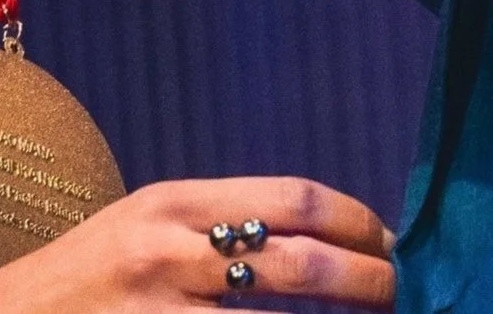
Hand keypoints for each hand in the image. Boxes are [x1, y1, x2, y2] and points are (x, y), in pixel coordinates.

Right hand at [0, 176, 395, 310]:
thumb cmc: (86, 280)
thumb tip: (321, 241)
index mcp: (172, 204)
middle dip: (374, 282)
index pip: (293, 199)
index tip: (393, 242)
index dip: (360, 222)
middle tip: (406, 293)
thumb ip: (219, 228)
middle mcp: (169, 253)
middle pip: (302, 263)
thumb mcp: (144, 229)